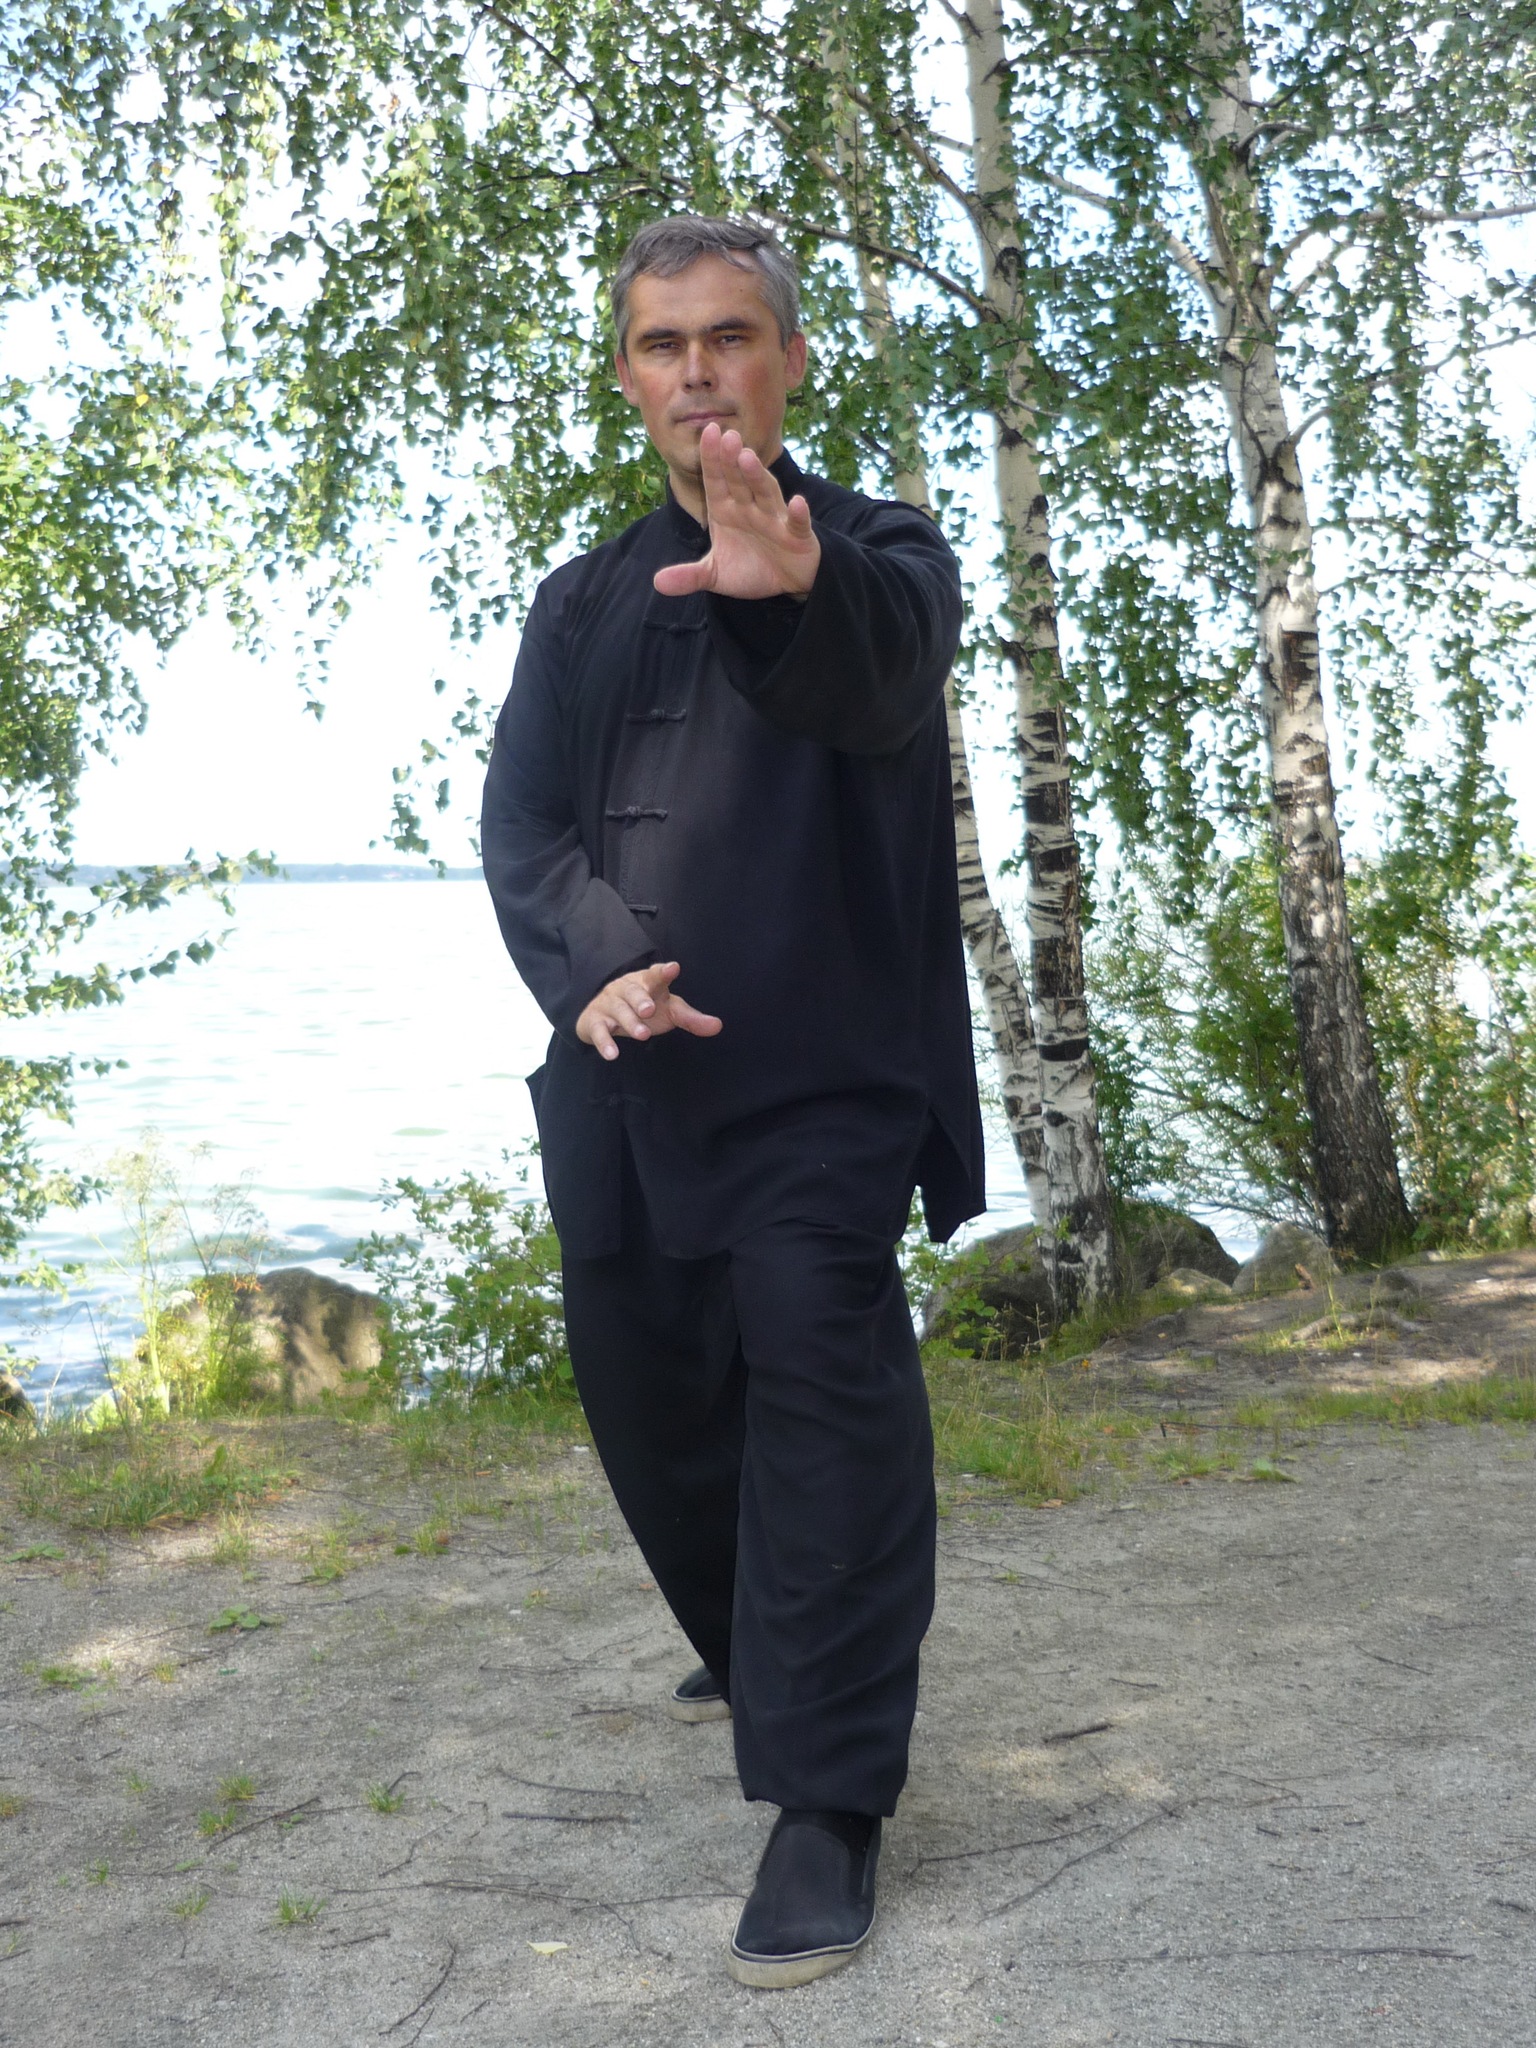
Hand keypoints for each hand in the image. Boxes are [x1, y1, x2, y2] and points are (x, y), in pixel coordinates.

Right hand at [575, 961, 722, 1061]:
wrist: (602, 1013)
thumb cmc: (642, 1007)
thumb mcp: (668, 1011)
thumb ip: (691, 1019)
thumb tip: (718, 1026)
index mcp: (647, 983)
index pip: (656, 975)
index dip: (663, 972)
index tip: (673, 968)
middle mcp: (626, 989)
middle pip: (633, 991)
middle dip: (640, 999)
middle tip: (649, 1010)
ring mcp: (609, 1004)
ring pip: (618, 1010)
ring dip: (629, 1022)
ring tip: (642, 1035)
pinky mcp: (595, 1021)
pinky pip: (599, 1030)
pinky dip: (604, 1042)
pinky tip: (612, 1055)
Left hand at [654, 424, 820, 600]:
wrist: (784, 584)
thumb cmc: (749, 568)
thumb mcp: (715, 575)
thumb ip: (689, 576)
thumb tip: (657, 584)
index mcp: (726, 510)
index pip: (716, 480)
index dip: (712, 458)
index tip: (707, 432)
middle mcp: (749, 508)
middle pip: (739, 480)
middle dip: (731, 460)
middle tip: (726, 435)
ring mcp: (774, 519)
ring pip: (765, 493)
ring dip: (756, 476)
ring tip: (747, 458)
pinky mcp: (797, 536)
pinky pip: (796, 523)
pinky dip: (797, 514)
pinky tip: (797, 503)